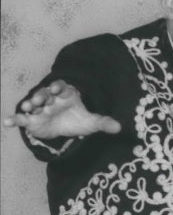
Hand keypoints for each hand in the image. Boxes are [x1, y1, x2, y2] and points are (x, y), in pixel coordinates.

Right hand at [4, 80, 120, 138]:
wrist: (66, 126)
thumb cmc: (78, 119)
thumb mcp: (92, 122)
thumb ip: (103, 123)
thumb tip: (120, 127)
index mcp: (65, 94)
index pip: (60, 87)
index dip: (58, 87)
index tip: (57, 89)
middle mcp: (50, 99)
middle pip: (44, 94)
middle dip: (41, 96)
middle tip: (39, 101)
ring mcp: (40, 109)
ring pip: (33, 104)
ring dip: (29, 104)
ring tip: (27, 108)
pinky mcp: (33, 120)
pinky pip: (22, 119)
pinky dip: (14, 120)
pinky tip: (6, 122)